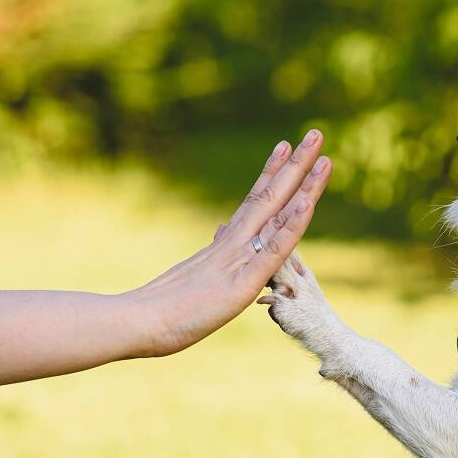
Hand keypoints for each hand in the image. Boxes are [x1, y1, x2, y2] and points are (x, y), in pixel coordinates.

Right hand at [127, 130, 331, 355]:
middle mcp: (234, 243)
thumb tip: (221, 230)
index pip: (256, 203)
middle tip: (316, 133)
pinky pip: (273, 250)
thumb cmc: (160, 311)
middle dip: (297, 165)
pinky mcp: (243, 281)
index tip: (287, 146)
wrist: (137, 324)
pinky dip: (292, 225)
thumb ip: (214, 254)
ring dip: (303, 183)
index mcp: (225, 245)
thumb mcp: (196, 277)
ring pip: (277, 213)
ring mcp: (239, 259)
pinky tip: (308, 201)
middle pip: (272, 196)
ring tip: (321, 151)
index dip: (274, 175)